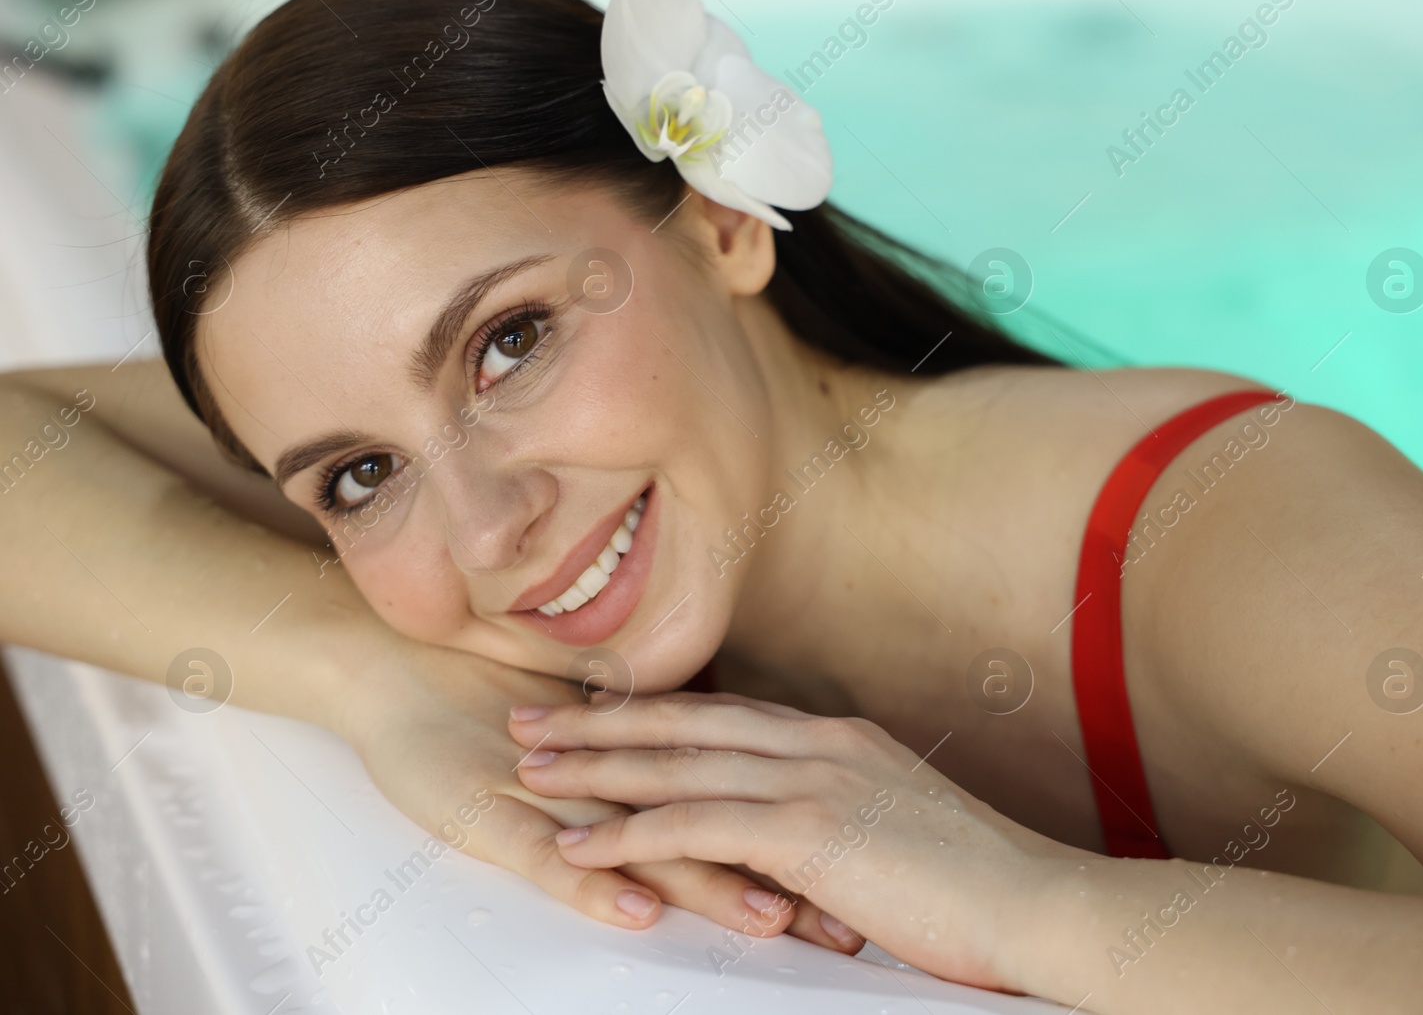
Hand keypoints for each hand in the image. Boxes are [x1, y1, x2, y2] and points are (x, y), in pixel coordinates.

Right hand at [338, 641, 849, 950]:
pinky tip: (635, 906)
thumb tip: (719, 786)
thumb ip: (643, 764)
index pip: (735, 801)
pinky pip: (549, 856)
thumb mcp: (577, 747)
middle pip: (713, 825)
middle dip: (782, 875)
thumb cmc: (484, 713)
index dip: (801, 837)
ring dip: (712, 881)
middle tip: (849, 917)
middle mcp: (612, 774)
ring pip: (646, 841)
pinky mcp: (495, 814)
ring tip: (769, 916)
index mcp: (640, 759)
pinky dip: (593, 881)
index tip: (866, 874)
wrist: (391, 671)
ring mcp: (557, 794)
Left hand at [509, 690, 1081, 990]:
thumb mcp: (902, 830)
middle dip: (602, 721)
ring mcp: (813, 779)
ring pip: (677, 765)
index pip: (727, 715)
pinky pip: (694, 825)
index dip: (656, 714)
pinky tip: (582, 840)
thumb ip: (844, 820)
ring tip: (532, 771)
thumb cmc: (978, 885)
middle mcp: (819, 742)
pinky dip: (630, 831)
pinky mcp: (807, 829)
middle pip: (686, 722)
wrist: (1033, 903)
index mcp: (841, 739)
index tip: (600, 712)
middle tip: (534, 720)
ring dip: (596, 768)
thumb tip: (803, 846)